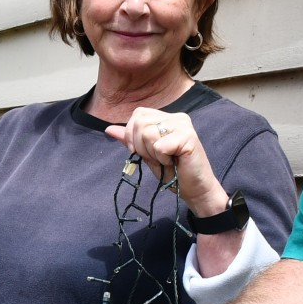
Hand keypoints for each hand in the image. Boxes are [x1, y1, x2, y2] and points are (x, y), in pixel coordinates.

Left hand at [104, 109, 227, 215]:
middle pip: (140, 122)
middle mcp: (177, 117)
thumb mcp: (146, 154)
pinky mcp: (189, 137)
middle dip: (141, 146)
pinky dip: (162, 159)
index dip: (132, 134)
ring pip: (148, 133)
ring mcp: (184, 126)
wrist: (194, 189)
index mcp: (167, 118)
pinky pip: (160, 146)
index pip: (139, 114)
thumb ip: (130, 140)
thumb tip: (108, 129)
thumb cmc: (173, 172)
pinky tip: (174, 162)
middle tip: (157, 158)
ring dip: (153, 154)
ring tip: (166, 160)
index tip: (141, 151)